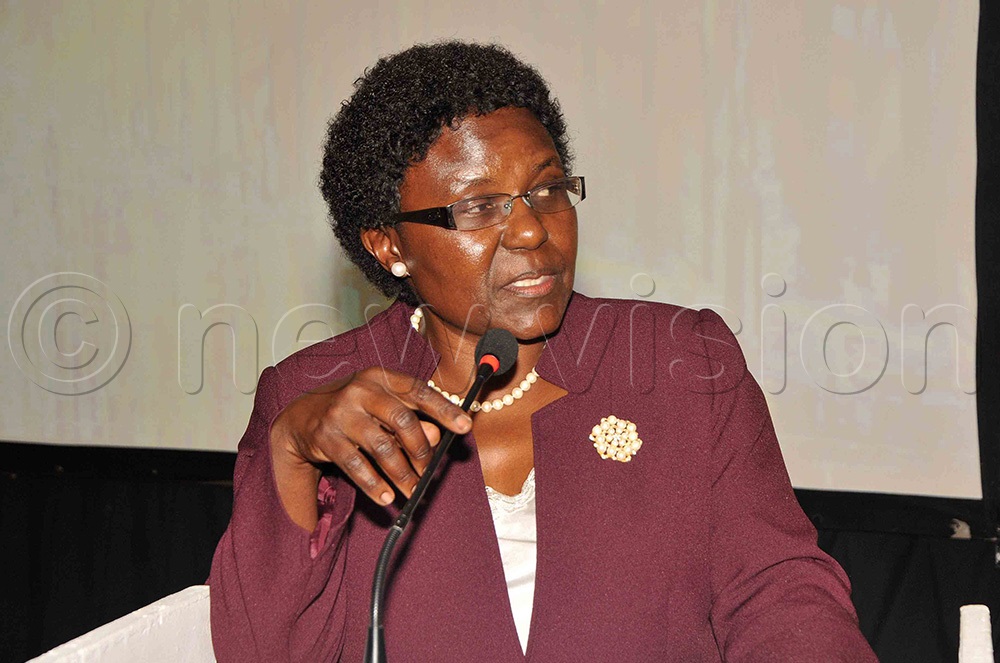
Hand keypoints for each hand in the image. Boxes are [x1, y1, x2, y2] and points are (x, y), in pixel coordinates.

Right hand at [269, 367, 472, 528]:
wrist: (303, 417)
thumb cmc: (355, 410)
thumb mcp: (383, 408)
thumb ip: (411, 420)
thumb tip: (436, 436)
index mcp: (381, 378)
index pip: (418, 391)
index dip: (444, 409)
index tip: (465, 426)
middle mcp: (361, 391)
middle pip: (402, 420)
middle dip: (420, 450)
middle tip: (428, 472)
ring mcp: (341, 413)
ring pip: (381, 447)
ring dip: (401, 474)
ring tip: (411, 491)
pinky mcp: (325, 437)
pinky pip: (355, 465)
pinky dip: (373, 484)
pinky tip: (385, 497)